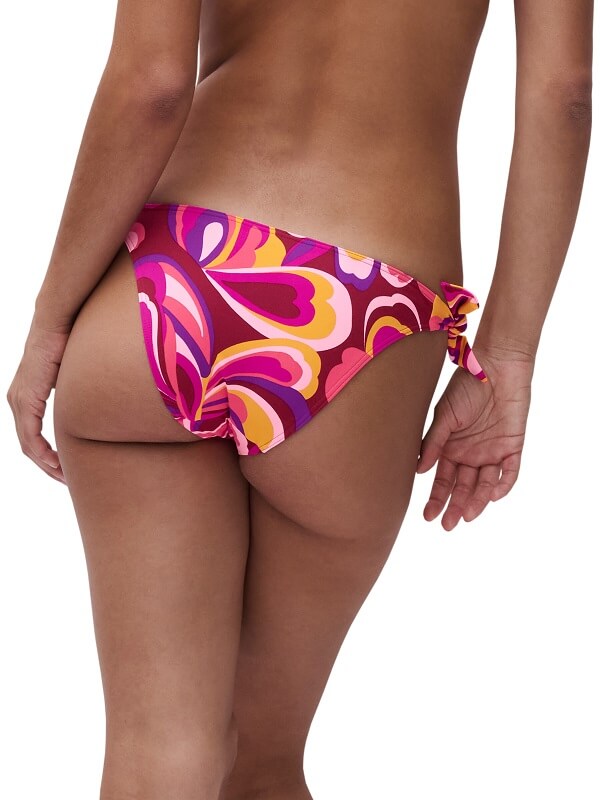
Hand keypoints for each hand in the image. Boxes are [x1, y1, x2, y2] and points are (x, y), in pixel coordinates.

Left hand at [6, 316, 71, 483]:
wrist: (57, 322)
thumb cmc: (69, 342)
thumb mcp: (72, 376)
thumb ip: (76, 393)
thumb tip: (97, 403)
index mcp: (25, 397)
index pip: (31, 437)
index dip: (47, 457)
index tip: (66, 469)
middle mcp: (17, 401)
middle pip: (28, 447)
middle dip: (47, 467)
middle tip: (67, 481)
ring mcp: (18, 401)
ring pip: (28, 445)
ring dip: (46, 465)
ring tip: (66, 478)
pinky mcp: (26, 399)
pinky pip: (30, 436)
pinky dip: (43, 453)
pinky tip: (57, 463)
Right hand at [416, 346, 533, 529]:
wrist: (496, 366)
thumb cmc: (466, 386)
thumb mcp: (444, 415)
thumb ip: (434, 443)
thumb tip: (420, 471)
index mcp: (451, 448)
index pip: (443, 480)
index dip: (436, 498)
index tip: (428, 515)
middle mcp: (470, 454)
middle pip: (463, 487)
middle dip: (455, 507)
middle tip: (447, 525)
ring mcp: (492, 452)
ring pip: (484, 484)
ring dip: (476, 500)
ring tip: (468, 514)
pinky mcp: (512, 446)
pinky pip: (509, 472)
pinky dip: (502, 485)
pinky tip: (491, 495)